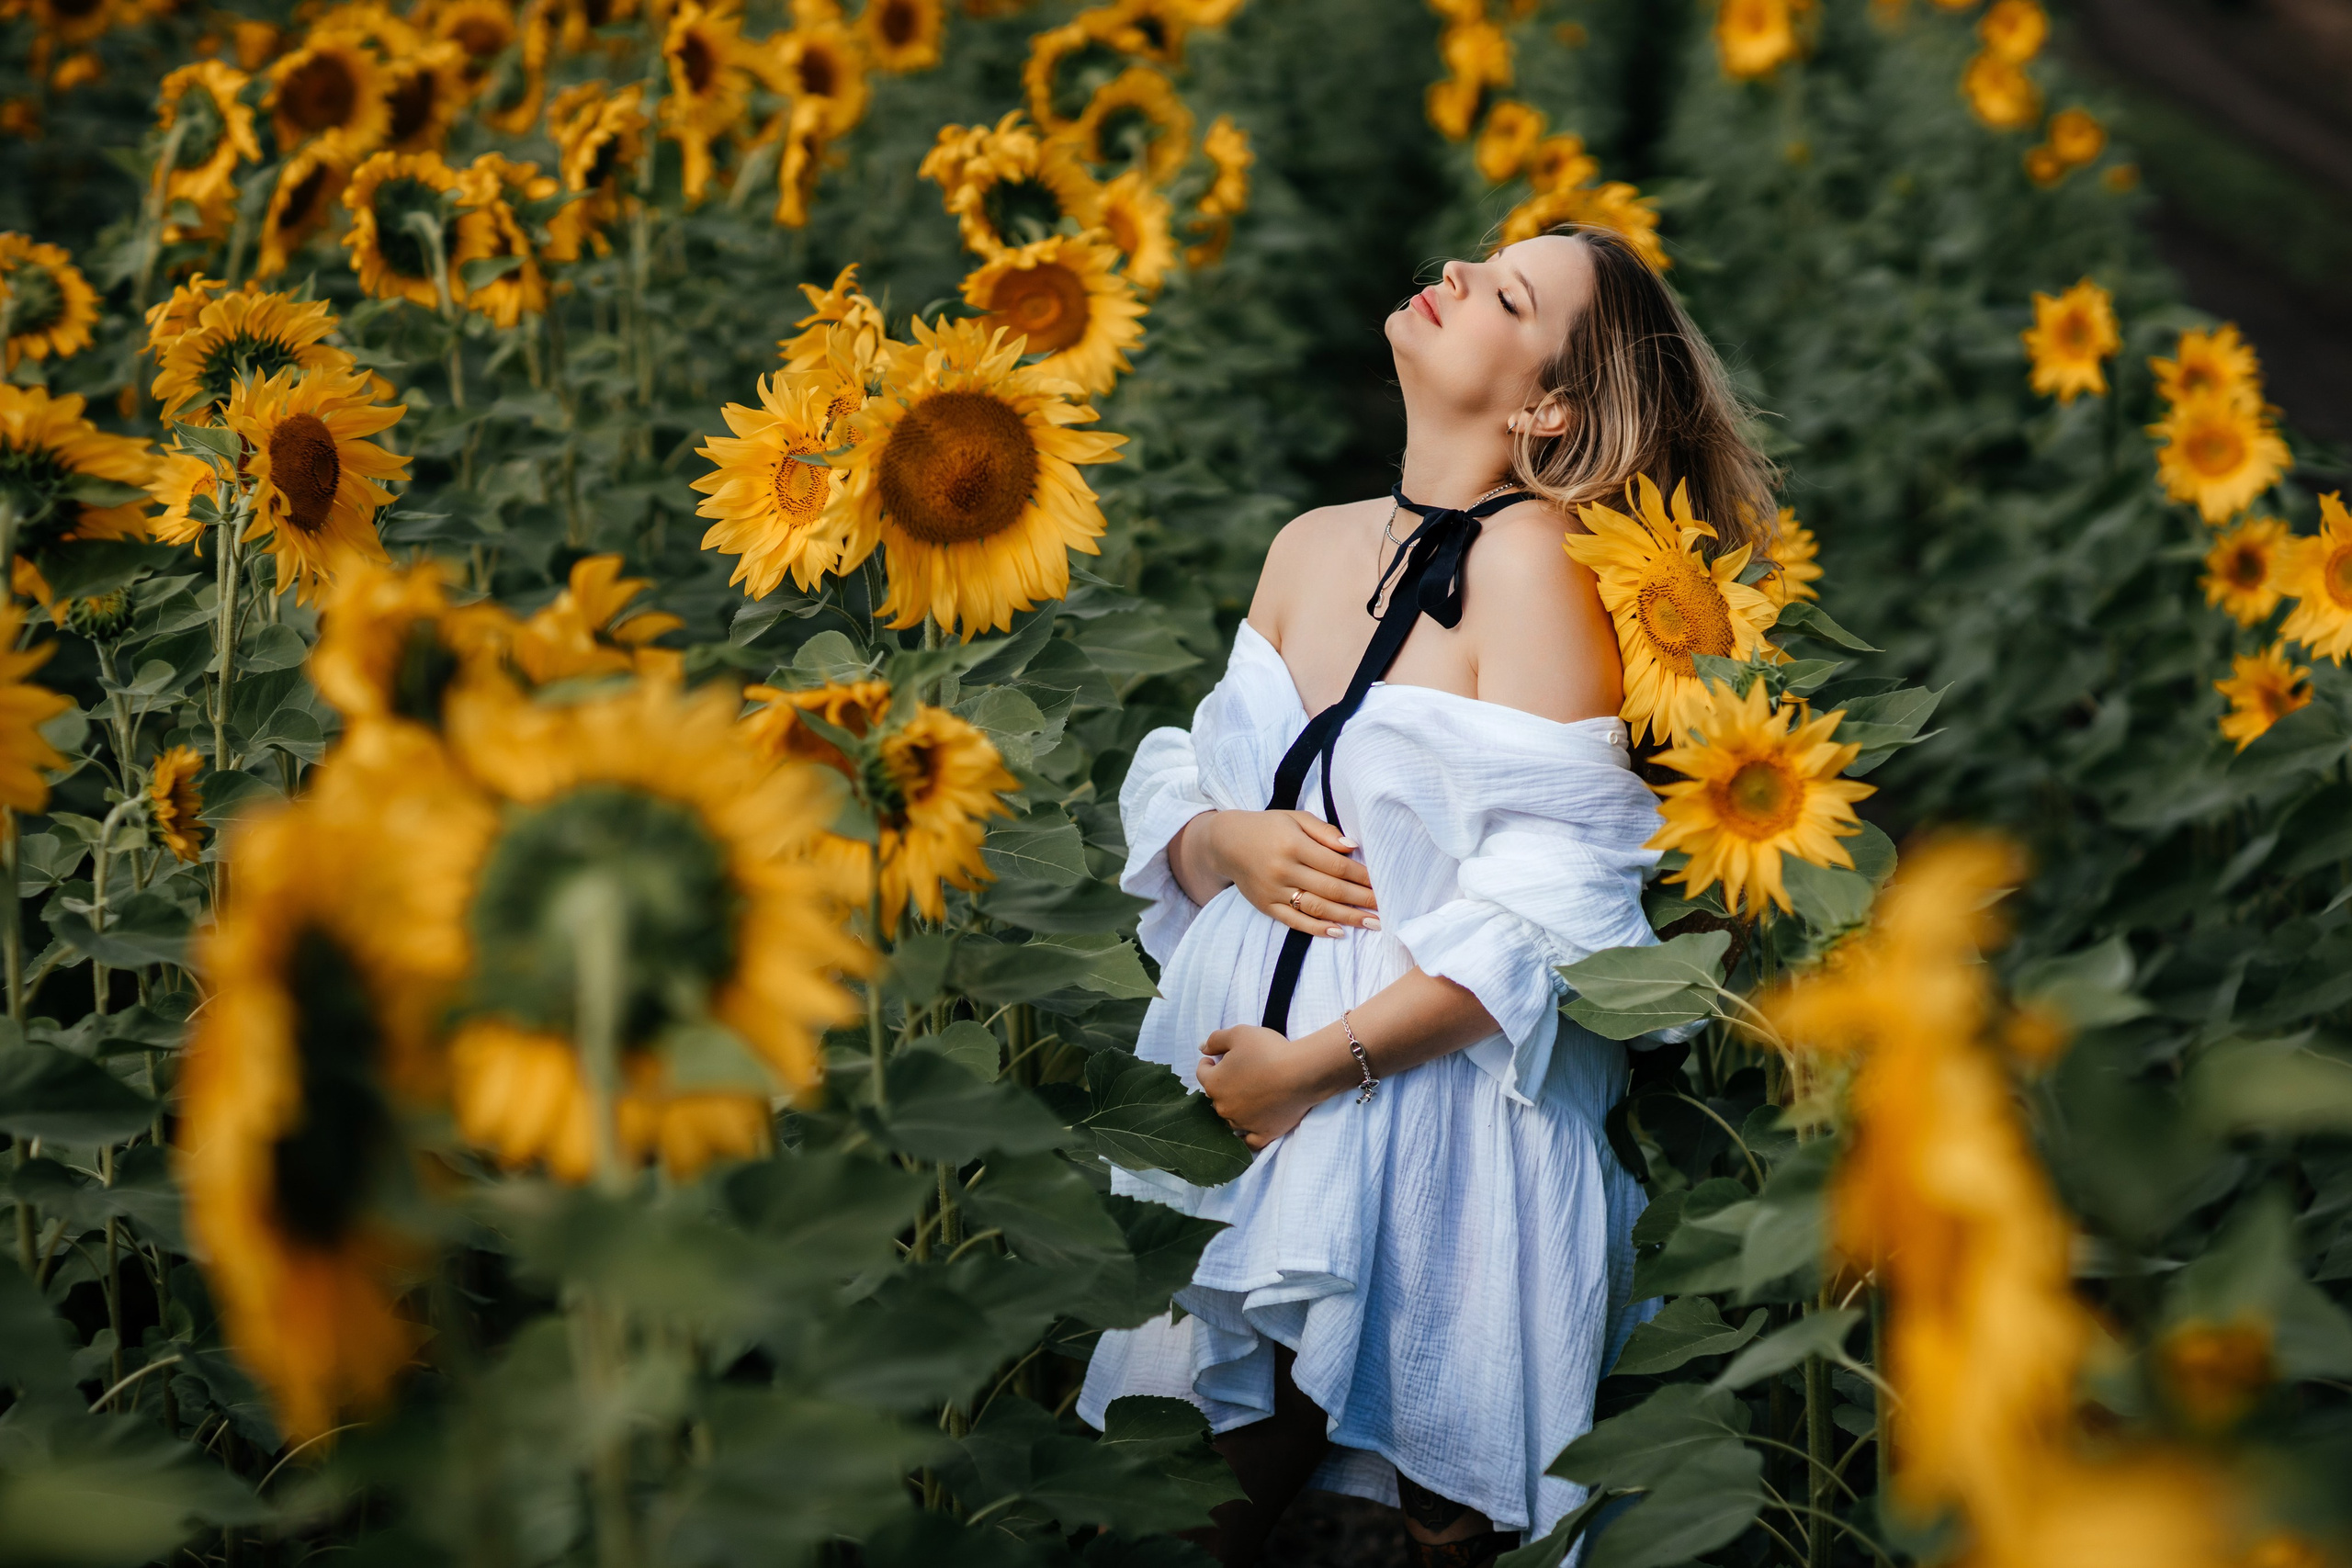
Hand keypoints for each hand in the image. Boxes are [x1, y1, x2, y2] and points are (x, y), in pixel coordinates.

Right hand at [1180, 810, 1377, 937]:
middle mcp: (1284, 870)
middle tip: (1387, 907)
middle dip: (1362, 899)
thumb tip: (1353, 848)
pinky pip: (1295, 921)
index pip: (1336, 865)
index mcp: (1293, 844)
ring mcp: (1274, 891)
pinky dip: (1318, 928)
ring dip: (1347, 917)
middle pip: (1331, 889)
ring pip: (1317, 908)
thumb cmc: (1267, 827)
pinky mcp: (1266, 906)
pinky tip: (1339, 932)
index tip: (1382, 883)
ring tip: (1372, 923)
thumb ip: (1324, 832)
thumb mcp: (1295, 818)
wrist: (1226, 842)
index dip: (1362, 876)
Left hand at [1197, 1024, 1351, 1150]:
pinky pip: (1249, 1142)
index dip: (1208, 1063)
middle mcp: (1223, 1107)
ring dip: (1234, 1108)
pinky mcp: (1263, 1134)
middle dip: (1222, 1085)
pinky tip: (1248, 1129)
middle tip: (1239, 1074)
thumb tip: (1202, 1048)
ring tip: (1248, 1097)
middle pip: (1216, 1096)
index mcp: (1214, 1083)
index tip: (1215, 1059)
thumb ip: (1216, 1039)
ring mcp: (1242, 1123)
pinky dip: (1246, 1136)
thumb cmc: (1268, 1050)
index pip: (1202, 1073)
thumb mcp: (1239, 1033)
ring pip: (1230, 1118)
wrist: (1301, 1073)